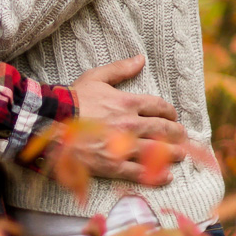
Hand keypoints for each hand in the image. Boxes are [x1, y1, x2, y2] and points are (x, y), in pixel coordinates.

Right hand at [69, 54, 186, 184]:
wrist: (51, 123)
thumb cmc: (73, 99)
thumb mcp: (96, 77)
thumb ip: (120, 69)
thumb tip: (141, 59)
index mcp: (127, 103)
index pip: (159, 107)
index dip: (170, 112)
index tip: (173, 117)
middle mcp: (130, 124)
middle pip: (163, 130)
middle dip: (177, 134)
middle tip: (183, 137)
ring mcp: (123, 146)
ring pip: (157, 152)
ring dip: (173, 154)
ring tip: (180, 155)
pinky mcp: (114, 165)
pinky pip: (141, 173)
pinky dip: (156, 176)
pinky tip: (167, 176)